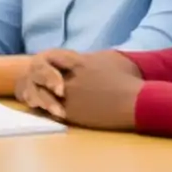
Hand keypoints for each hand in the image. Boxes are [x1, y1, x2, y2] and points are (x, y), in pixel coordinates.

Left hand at [23, 50, 144, 129]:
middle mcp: (69, 77)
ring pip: (43, 94)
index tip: (46, 69)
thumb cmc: (129, 81)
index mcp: (79, 62)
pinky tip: (51, 114)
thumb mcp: (113, 60)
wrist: (136, 102)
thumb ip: (95, 58)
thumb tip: (92, 58)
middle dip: (38, 81)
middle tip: (34, 87)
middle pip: (41, 75)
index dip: (47, 64)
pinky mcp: (72, 113)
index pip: (51, 57)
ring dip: (41, 98)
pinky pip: (52, 112)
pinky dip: (50, 112)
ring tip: (38, 101)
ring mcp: (69, 95)